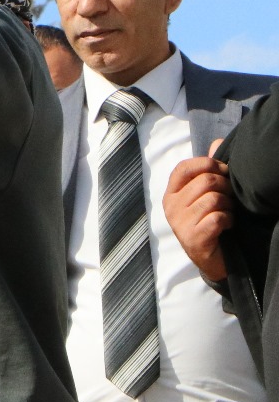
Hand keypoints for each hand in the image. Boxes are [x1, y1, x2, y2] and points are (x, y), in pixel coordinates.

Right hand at [164, 141, 231, 281]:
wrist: (210, 258)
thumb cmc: (209, 221)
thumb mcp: (205, 194)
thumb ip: (209, 169)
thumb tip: (217, 143)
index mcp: (171, 193)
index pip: (184, 167)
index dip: (208, 164)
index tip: (223, 172)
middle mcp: (170, 207)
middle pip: (206, 181)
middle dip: (226, 187)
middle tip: (230, 198)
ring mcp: (179, 224)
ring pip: (214, 199)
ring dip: (229, 206)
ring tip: (227, 213)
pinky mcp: (193, 239)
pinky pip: (218, 217)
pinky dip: (229, 220)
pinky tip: (227, 225)